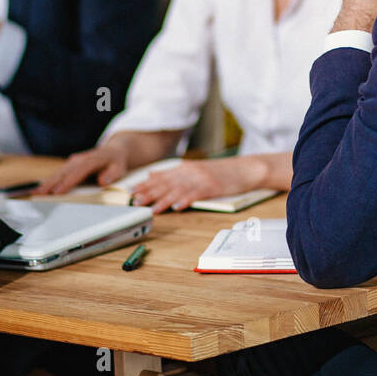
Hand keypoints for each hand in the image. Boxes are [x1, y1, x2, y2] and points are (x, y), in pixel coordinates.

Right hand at [39, 142, 131, 195]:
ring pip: (58, 173)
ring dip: (46, 183)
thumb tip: (103, 181)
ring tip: (35, 194)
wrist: (114, 151)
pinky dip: (49, 181)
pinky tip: (39, 189)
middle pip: (63, 173)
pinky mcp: (70, 165)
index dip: (67, 183)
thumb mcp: (120, 168)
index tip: (57, 192)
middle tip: (39, 195)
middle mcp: (80, 159)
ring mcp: (73, 161)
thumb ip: (112, 174)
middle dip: (51, 184)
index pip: (77, 172)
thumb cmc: (116, 162)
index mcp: (92, 160)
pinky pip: (58, 174)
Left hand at [130, 157, 265, 214]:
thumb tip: (152, 174)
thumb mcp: (195, 169)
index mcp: (185, 167)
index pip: (160, 176)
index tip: (131, 192)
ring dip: (163, 199)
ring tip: (151, 208)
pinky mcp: (213, 187)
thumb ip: (174, 172)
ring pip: (178, 190)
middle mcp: (191, 171)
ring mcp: (202, 179)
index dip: (145, 185)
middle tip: (135, 201)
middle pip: (166, 183)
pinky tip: (176, 206)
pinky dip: (185, 200)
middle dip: (149, 193)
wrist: (246, 168)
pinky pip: (196, 194)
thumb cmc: (221, 172)